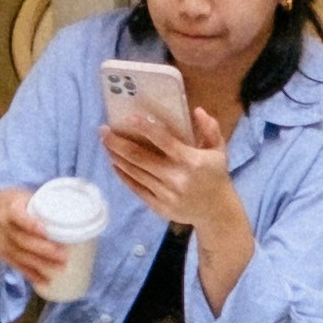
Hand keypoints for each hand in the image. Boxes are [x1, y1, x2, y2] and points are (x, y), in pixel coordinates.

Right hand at [0, 186, 55, 293]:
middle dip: (43, 249)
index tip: (45, 230)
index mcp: (9, 209)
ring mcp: (2, 243)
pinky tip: (44, 281)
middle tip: (63, 255)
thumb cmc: (13, 204)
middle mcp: (3, 227)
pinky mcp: (5, 255)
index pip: (18, 216)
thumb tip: (76, 208)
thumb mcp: (23, 197)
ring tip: (60, 269)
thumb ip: (43, 204)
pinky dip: (31, 274)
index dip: (31, 224)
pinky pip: (18, 266)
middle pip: (22, 240)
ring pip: (21, 255)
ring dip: (40, 264)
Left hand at [107, 91, 245, 256]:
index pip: (164, 141)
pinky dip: (123, 175)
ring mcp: (166, 194)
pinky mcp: (159, 207)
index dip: (145, 129)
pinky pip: (136, 188)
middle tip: (103, 130)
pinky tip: (115, 163)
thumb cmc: (216, 175)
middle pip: (140, 158)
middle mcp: (176, 178)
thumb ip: (210, 129)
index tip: (129, 118)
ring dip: (117, 156)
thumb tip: (197, 110)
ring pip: (135, 172)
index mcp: (192, 161)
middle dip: (118, 143)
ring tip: (106, 143)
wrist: (216, 212)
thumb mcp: (218, 150)